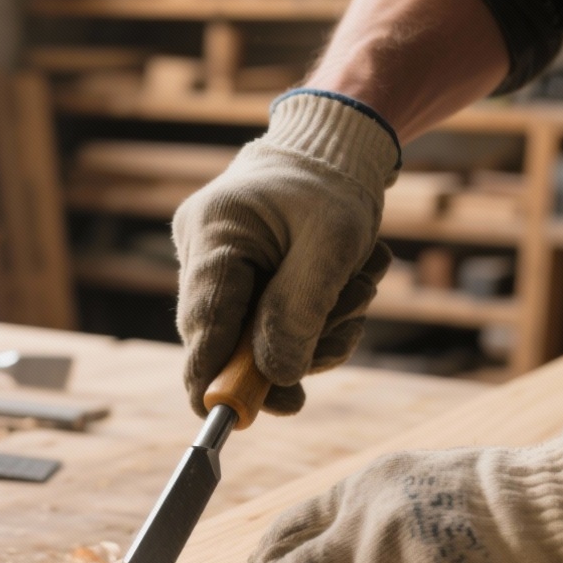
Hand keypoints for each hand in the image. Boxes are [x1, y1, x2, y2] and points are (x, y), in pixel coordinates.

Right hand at [173, 91, 398, 416]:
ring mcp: (218, 263)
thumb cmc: (335, 186)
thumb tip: (276, 377)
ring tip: (359, 291)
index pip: (204, 317)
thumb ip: (300, 312)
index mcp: (216, 231)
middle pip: (225, 334)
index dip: (209, 371)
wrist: (337, 148)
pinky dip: (312, 321)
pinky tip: (346, 291)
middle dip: (280, 354)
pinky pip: (267, 321)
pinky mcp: (241, 277)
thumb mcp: (332, 246)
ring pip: (252, 334)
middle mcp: (203, 249)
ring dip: (312, 333)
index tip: (216, 413)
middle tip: (320, 365)